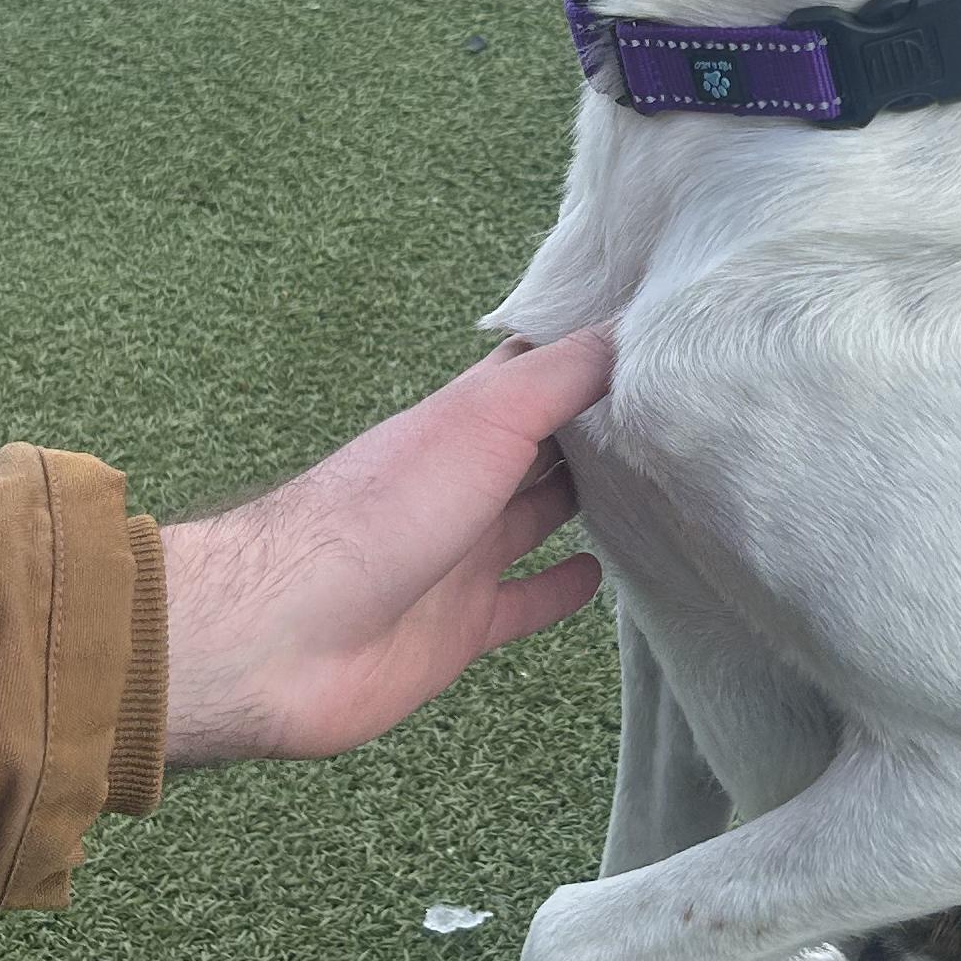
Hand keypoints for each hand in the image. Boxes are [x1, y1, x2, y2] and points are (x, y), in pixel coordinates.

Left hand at [159, 330, 610, 765]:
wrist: (288, 633)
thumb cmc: (381, 514)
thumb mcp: (485, 419)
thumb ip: (561, 376)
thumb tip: (634, 326)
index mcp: (463, 421)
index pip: (534, 369)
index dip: (586, 350)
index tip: (653, 335)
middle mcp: (462, 480)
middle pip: (539, 444)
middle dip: (594, 429)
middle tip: (671, 416)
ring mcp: (459, 554)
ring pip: (534, 518)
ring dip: (583, 504)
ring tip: (650, 488)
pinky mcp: (458, 625)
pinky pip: (522, 601)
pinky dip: (560, 589)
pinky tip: (598, 576)